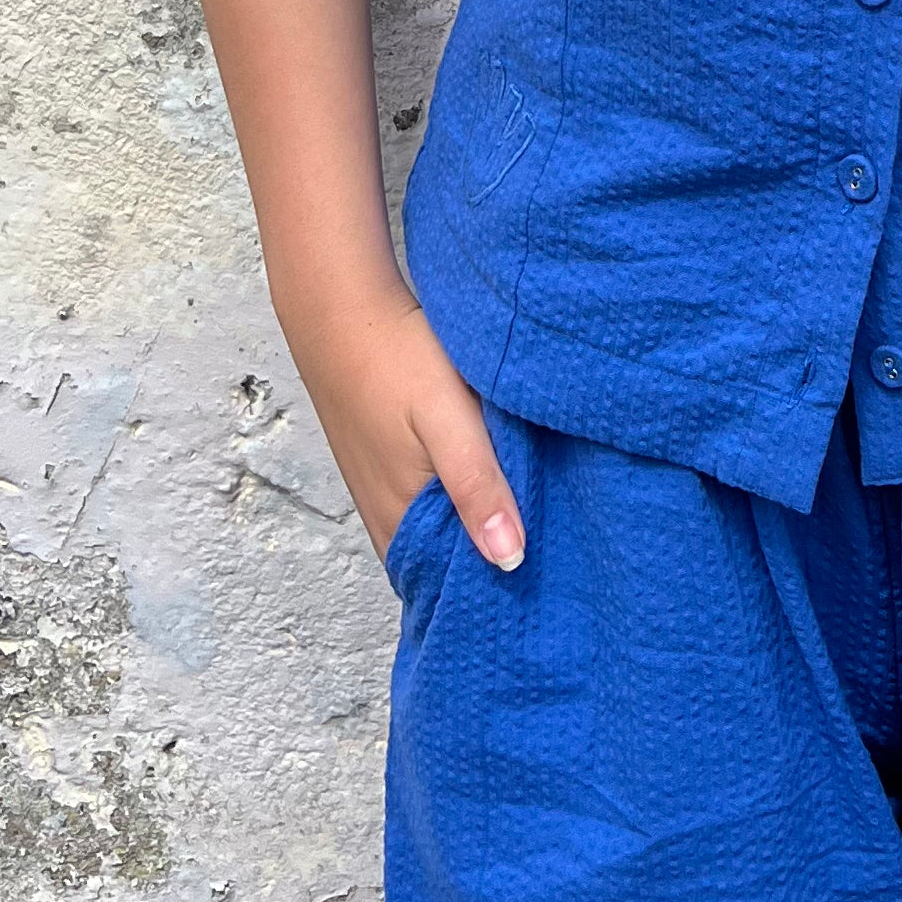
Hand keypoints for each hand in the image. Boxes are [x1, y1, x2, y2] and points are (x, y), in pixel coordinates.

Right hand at [282, 269, 525, 572]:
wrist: (343, 312)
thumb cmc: (397, 362)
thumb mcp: (449, 421)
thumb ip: (477, 488)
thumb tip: (510, 562)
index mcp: (402, 524)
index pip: (455, 586)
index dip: (501, 589)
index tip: (550, 589)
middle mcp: (387, 522)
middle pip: (448, 564)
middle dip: (495, 563)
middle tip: (557, 558)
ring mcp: (383, 495)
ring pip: (440, 534)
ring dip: (479, 530)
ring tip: (538, 523)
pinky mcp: (386, 469)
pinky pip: (428, 506)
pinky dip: (461, 504)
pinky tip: (493, 483)